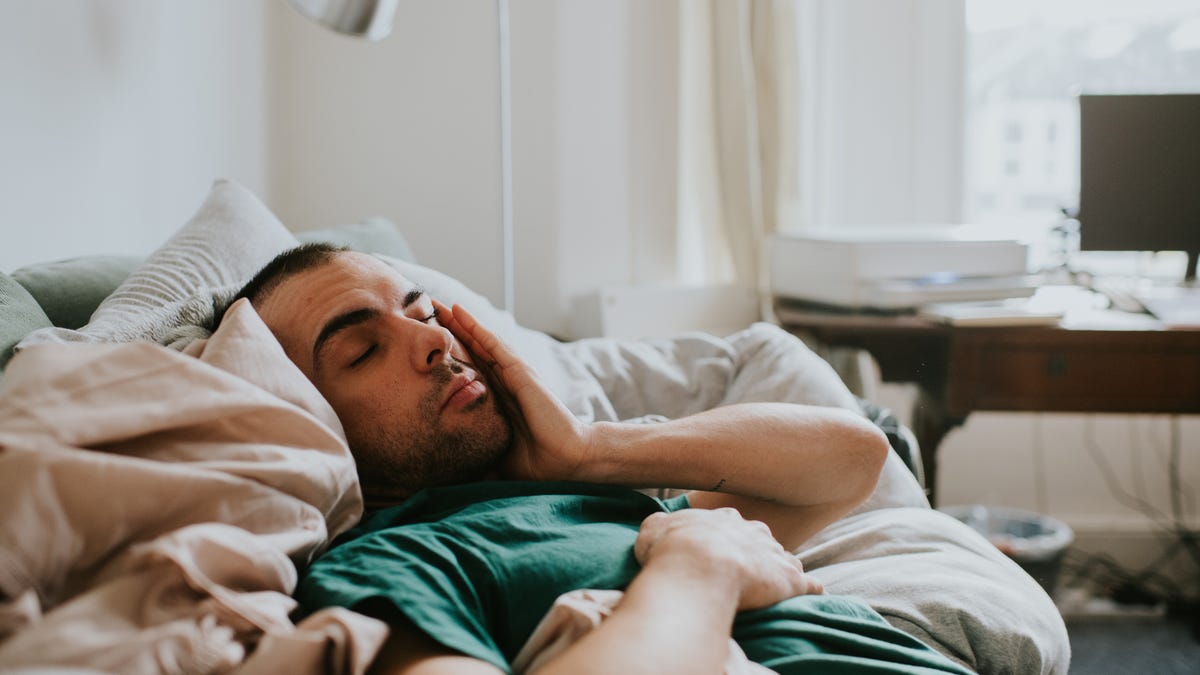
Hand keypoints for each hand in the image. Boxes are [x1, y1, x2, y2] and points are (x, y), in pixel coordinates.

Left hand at [434, 300, 593, 481]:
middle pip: (472, 350)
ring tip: (435, 304)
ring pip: (480, 342)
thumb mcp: (495, 458)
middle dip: (449, 331)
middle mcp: (505, 382)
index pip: (469, 371)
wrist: (567, 460)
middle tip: (424, 312)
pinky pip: (494, 345)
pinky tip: (459, 312)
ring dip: (458, 322)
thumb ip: (475, 460)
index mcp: (499, 400)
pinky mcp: (520, 373)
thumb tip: (447, 475)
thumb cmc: (538, 463)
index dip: (449, 354)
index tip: (426, 343)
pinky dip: (476, 327)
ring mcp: (514, 375)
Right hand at [634, 507, 822, 610]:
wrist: (698, 566)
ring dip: (782, 571)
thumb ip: (660, 525)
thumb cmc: (672, 548)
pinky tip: (810, 595)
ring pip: (787, 559)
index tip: (721, 552)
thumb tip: (659, 526)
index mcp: (724, 519)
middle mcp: (754, 531)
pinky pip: (810, 584)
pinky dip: (810, 589)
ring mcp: (775, 554)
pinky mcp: (791, 579)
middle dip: (758, 553)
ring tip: (774, 588)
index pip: (733, 525)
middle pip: (762, 540)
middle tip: (745, 571)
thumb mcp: (654, 528)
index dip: (727, 540)